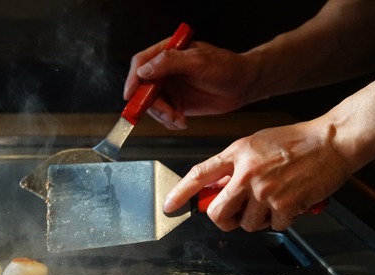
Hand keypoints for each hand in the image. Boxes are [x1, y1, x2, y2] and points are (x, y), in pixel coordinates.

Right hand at [124, 40, 257, 129]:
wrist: (243, 85)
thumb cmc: (226, 67)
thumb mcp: (198, 61)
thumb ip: (170, 63)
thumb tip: (144, 70)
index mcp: (168, 53)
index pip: (141, 63)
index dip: (132, 79)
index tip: (130, 95)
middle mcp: (165, 70)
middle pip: (143, 88)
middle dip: (151, 105)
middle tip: (167, 114)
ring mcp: (170, 88)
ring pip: (152, 105)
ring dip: (163, 116)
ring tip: (179, 119)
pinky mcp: (176, 103)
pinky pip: (163, 116)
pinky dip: (169, 122)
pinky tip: (182, 121)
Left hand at [163, 120, 349, 230]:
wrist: (332, 142)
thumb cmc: (297, 141)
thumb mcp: (256, 144)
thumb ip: (235, 164)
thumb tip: (217, 185)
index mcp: (237, 154)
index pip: (199, 175)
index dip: (180, 193)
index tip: (169, 206)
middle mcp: (247, 174)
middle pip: (217, 212)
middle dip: (223, 219)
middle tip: (233, 215)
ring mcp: (265, 192)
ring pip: (245, 224)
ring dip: (256, 220)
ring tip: (271, 202)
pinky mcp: (285, 206)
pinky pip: (273, 226)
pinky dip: (281, 220)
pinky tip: (290, 203)